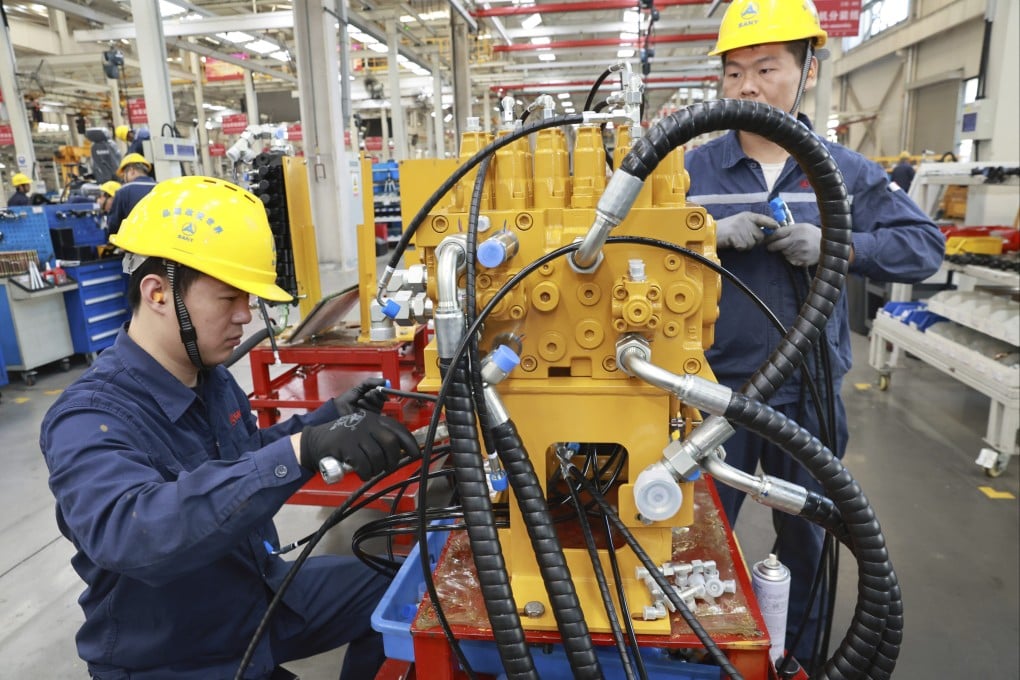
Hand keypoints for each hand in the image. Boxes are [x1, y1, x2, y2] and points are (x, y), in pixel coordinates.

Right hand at [300, 409, 418, 479]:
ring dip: (377, 469)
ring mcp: (357, 433)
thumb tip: (403, 453)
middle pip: (391, 444)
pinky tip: (363, 474)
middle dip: (393, 460)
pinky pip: (364, 465)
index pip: (398, 429)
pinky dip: (366, 474)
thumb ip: (380, 438)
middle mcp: (368, 423)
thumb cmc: (345, 440)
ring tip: (371, 471)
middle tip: (388, 468)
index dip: (410, 443)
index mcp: (374, 419)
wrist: (316, 441)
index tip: (415, 455)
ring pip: (378, 457)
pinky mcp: (347, 446)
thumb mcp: (364, 432)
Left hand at [334, 378, 387, 414]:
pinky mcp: (371, 419)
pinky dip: (367, 407)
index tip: (380, 388)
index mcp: (373, 396)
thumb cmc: (349, 397)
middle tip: (367, 394)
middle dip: (375, 395)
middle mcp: (375, 404)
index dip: (383, 390)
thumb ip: (372, 382)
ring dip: (369, 401)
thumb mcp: (360, 386)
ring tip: (360, 401)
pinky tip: (360, 407)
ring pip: (379, 405)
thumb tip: (385, 381)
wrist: (340, 408)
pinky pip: (375, 412)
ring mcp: (373, 412)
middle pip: (383, 399)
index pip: (384, 393)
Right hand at [715, 212, 776, 250]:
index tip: (777, 227)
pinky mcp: (735, 234)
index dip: (771, 223)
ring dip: (745, 245)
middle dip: (753, 241)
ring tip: (736, 241)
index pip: (763, 218)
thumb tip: (763, 234)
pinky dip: (738, 248)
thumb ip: (751, 226)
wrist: (710, 232)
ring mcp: (740, 227)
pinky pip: (743, 247)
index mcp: (747, 216)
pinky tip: (732, 243)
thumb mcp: (739, 223)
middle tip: (742, 240)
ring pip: (752, 243)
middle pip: (759, 236)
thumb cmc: (725, 230)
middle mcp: (745, 220)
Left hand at [765, 223, 821, 266]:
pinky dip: (791, 258)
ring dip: (785, 252)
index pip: (777, 234)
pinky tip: (799, 254)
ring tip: (794, 248)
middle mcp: (797, 240)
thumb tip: (772, 232)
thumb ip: (788, 229)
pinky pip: (790, 260)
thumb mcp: (802, 226)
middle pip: (777, 245)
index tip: (765, 240)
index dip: (769, 238)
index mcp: (797, 230)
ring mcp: (800, 251)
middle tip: (771, 247)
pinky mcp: (802, 260)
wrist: (829, 244)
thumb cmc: (812, 234)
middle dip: (772, 247)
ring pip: (783, 254)